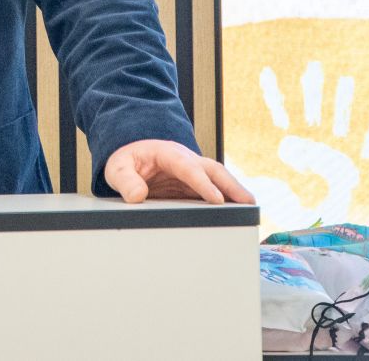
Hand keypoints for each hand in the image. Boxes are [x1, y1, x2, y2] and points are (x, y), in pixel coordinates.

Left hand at [103, 139, 254, 204]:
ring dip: (235, 193)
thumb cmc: (127, 161)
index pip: (188, 168)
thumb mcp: (117, 167)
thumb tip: (137, 195)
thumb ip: (125, 180)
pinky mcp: (195, 185)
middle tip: (247, 203)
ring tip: (251, 210)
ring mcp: (193, 172)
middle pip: (213, 170)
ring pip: (219, 179)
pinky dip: (228, 200)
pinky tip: (238, 214)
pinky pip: (214, 190)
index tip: (216, 199)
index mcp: (168, 153)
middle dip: (231, 186)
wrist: (132, 157)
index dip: (203, 184)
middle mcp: (185, 160)